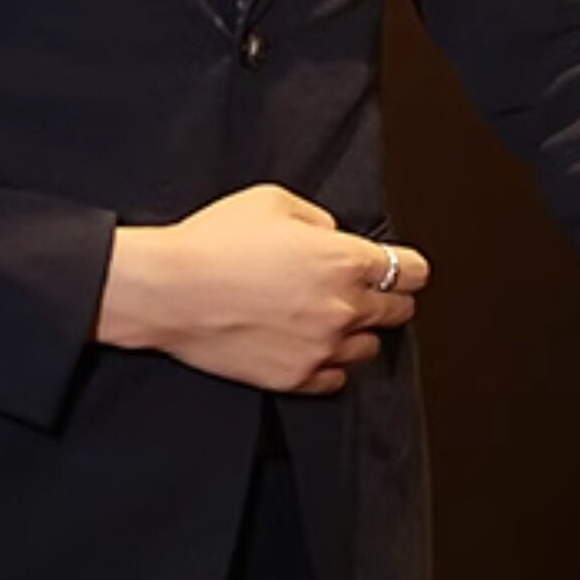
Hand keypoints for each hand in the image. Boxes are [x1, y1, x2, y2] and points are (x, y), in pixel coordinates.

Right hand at [95, 185, 428, 394]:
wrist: (168, 290)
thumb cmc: (212, 243)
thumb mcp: (273, 202)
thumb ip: (319, 221)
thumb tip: (334, 238)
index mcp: (345, 261)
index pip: (411, 271)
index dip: (407, 267)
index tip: (402, 269)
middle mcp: (343, 308)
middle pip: (399, 312)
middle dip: (387, 298)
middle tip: (366, 291)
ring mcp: (321, 348)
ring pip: (369, 348)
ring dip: (356, 332)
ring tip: (327, 318)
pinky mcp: (296, 378)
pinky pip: (335, 378)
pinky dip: (328, 363)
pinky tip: (308, 344)